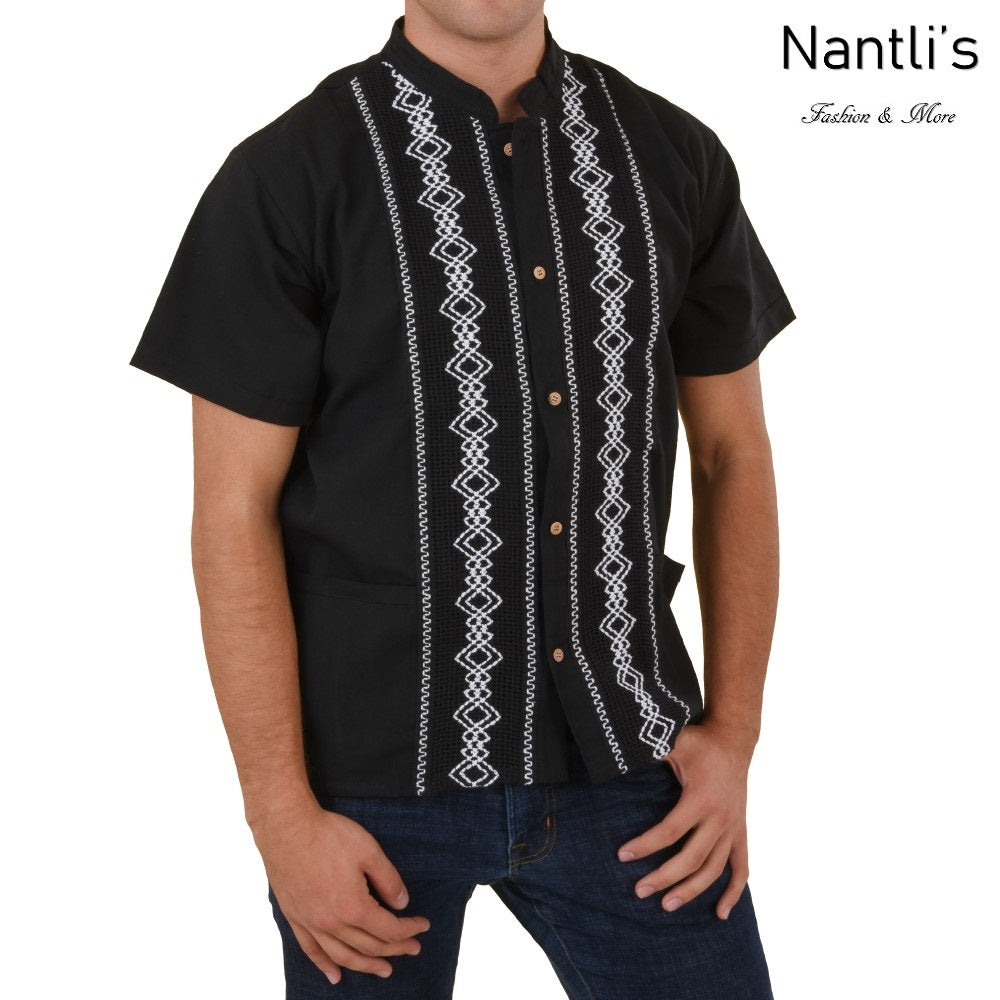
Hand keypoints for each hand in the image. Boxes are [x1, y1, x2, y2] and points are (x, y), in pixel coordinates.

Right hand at [250, 799, 431, 984]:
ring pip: (343, 956)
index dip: (409, 929)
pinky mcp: (295, 918)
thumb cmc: (328, 835)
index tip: (423, 926)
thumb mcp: (369, 851)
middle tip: (413, 949)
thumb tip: (402, 903)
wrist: (287, 828)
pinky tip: (335, 975)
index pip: (388, 928)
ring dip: (366, 966)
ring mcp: (311, 923)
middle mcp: (332, 922)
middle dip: (395, 949)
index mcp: (354, 907)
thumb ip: (388, 880)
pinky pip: (312, 951)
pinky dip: (325, 966)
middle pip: (370, 946)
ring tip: (384, 970)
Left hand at [616, 721, 754, 919]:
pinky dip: (733, 892)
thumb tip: (619, 750)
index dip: (646, 845)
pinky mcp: (741, 832)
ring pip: (714, 869)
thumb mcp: (675, 741)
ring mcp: (733, 828)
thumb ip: (651, 749)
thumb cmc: (700, 742)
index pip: (671, 831)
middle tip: (639, 890)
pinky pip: (742, 868)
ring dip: (692, 890)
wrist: (735, 741)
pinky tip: (720, 913)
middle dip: (664, 877)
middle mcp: (720, 818)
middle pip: (691, 858)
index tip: (623, 855)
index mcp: (701, 799)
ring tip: (667, 904)